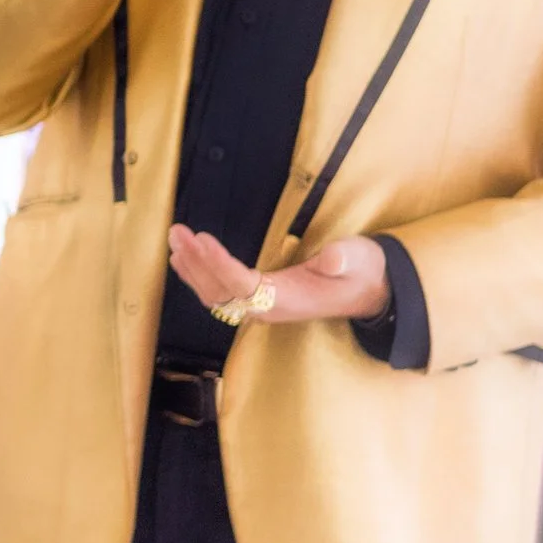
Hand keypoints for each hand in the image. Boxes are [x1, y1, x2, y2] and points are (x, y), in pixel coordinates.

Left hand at [167, 228, 389, 324]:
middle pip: (222, 292)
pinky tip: (183, 260)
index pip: (244, 285)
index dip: (220, 265)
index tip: (201, 240)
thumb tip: (332, 259)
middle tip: (176, 233)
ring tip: (174, 240)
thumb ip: (346, 259)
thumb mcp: (360, 260)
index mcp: (290, 299)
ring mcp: (262, 308)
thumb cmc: (362, 272)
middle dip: (196, 263)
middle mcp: (269, 309)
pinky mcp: (259, 301)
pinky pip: (221, 294)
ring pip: (216, 296)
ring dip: (192, 268)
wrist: (369, 292)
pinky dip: (199, 276)